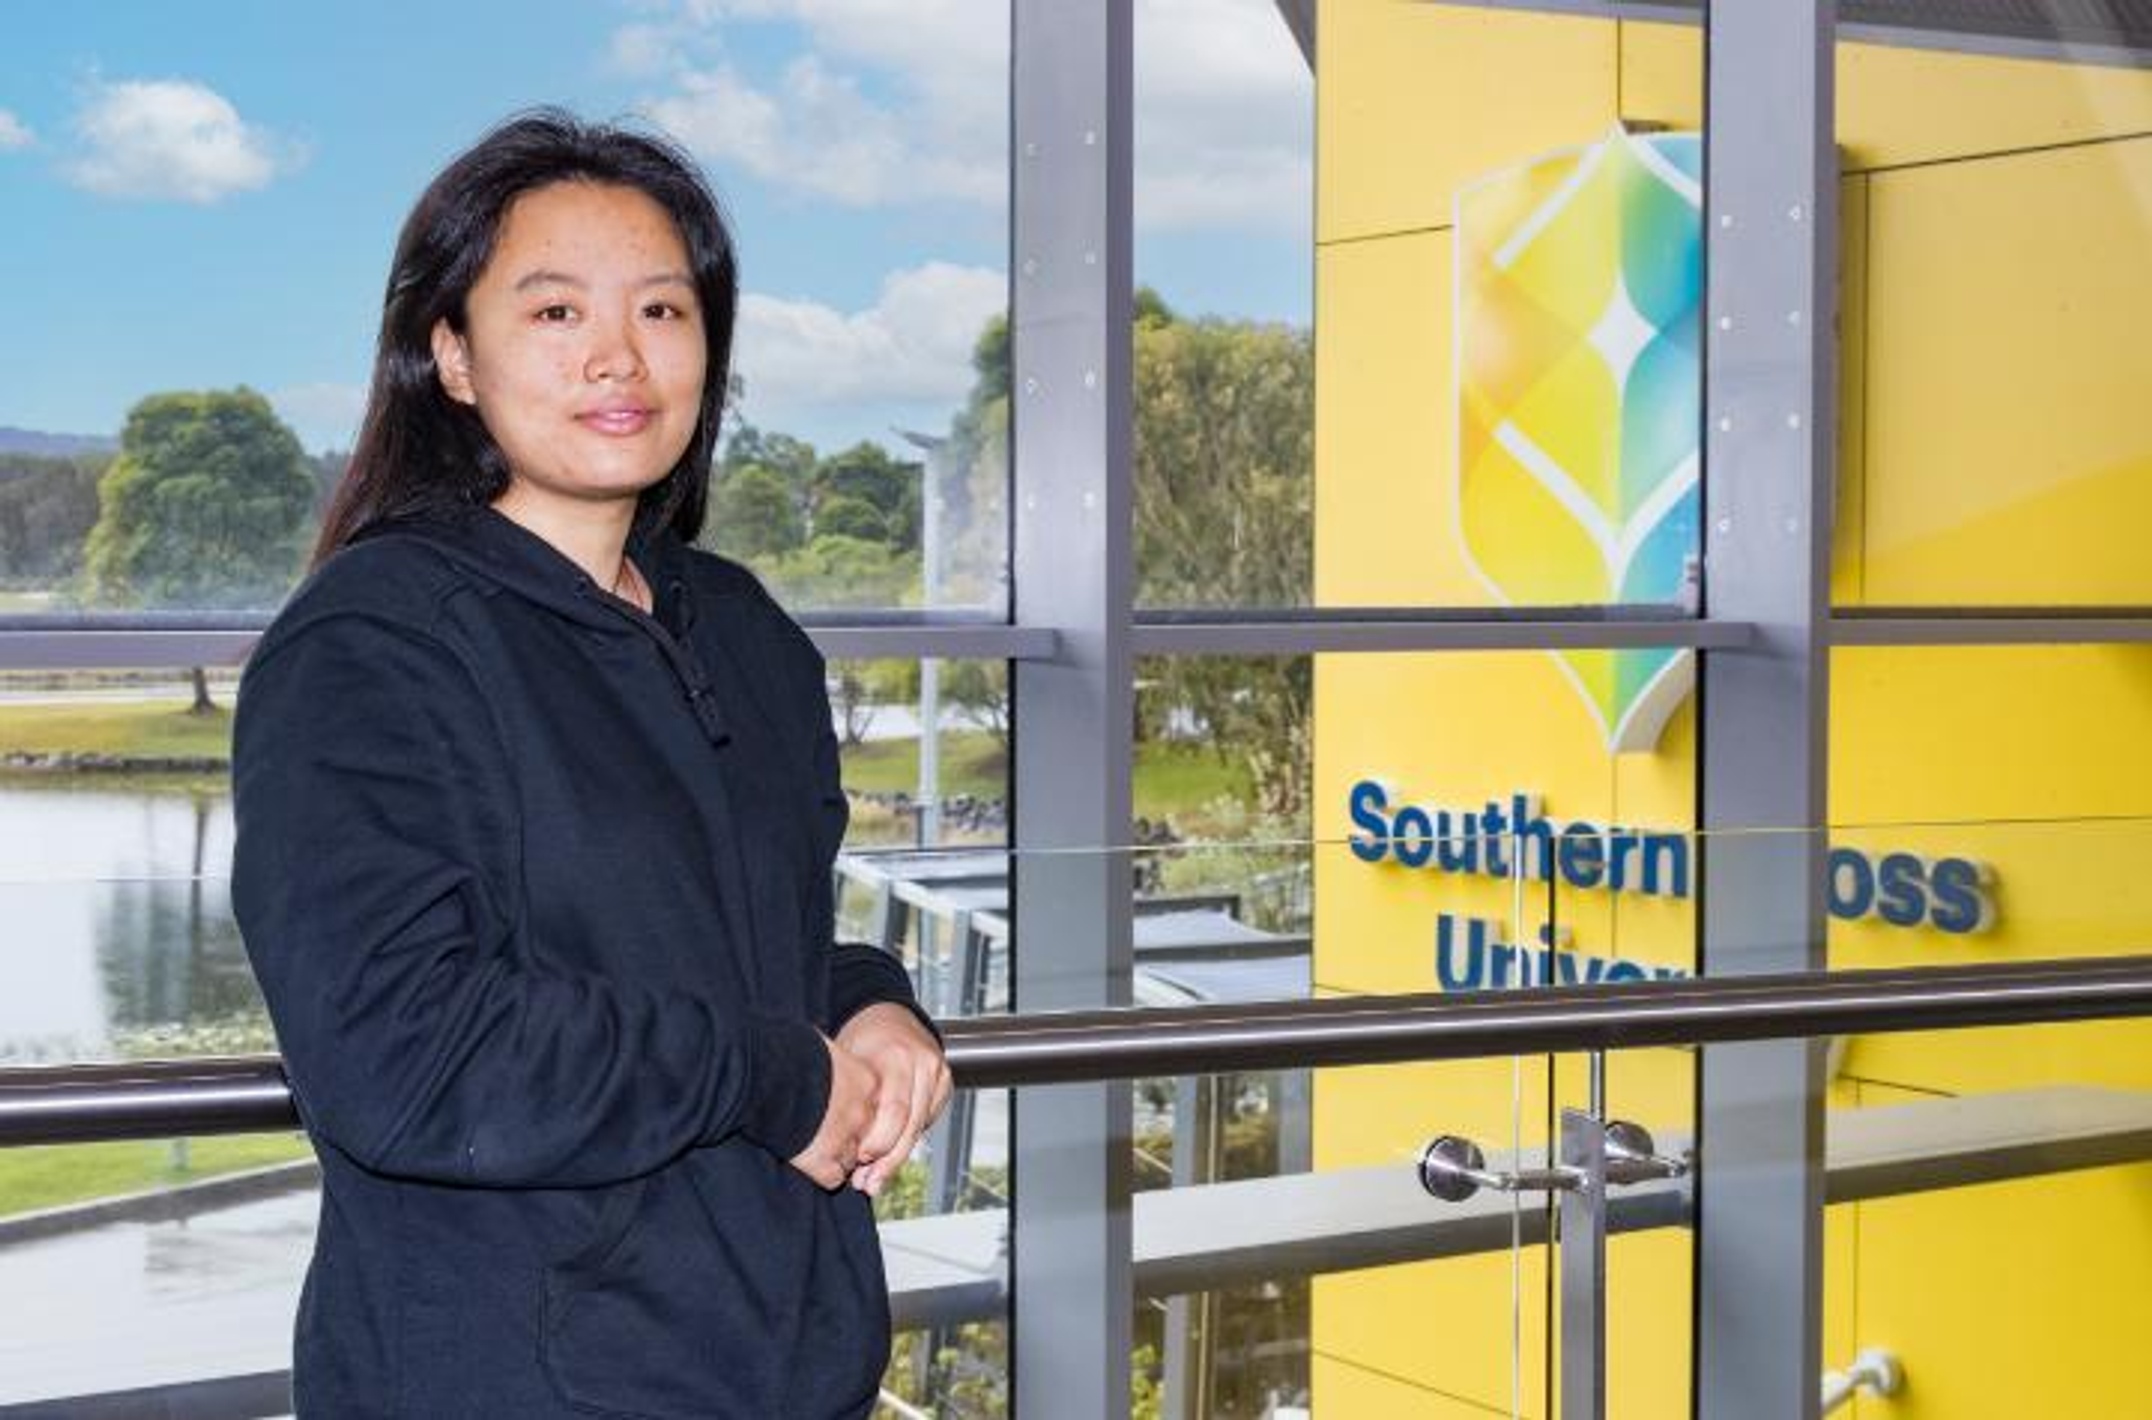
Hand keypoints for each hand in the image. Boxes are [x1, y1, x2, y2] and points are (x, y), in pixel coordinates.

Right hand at [787, 1034, 878, 1189]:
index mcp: (868, 1082)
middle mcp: (864, 1113)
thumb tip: (828, 1064)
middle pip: (867, 1136)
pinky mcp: (824, 1162)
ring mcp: (846, 1140)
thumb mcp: (822, 1050)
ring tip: (810, 1143)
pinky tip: (804, 1157)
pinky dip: (821, 1173)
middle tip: (823, 1131)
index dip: (853, 1113)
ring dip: (834, 1156)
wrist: (764, 1076)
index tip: (834, 1110)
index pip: (874, 1108)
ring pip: (851, 1160)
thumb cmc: (787, 1055)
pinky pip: (833, 1178)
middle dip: (849, 1138)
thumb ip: (836, 1064)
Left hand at [835, 1003, 952, 1196]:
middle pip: (909, 1124)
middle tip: (866, 1182)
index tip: (857, 1164)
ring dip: (896, 1158)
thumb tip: (836, 1145)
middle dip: (886, 1160)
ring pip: (919, 1127)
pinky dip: (908, 1141)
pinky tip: (890, 1155)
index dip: (876, 1142)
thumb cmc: (862, 1039)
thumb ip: (848, 1097)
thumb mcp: (846, 1060)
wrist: (888, 1015)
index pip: (893, 1109)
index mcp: (896, 1055)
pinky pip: (927, 1120)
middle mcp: (922, 1063)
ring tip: (875, 1179)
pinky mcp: (945, 1082)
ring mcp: (938, 1072)